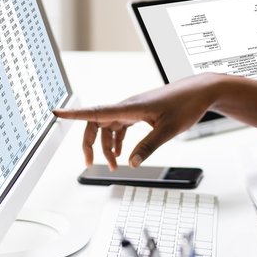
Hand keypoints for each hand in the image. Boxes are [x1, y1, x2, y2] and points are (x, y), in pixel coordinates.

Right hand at [52, 75, 218, 168]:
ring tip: (113, 165)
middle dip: (91, 143)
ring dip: (107, 146)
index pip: (96, 111)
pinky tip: (122, 153)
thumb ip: (148, 147)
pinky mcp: (140, 111)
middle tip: (91, 164)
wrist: (201, 91)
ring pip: (108, 126)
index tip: (55, 113)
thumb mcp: (169, 130)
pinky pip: (120, 126)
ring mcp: (133, 108)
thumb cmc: (187, 104)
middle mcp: (128, 106)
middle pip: (97, 123)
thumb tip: (131, 163)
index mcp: (130, 107)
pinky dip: (117, 140)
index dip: (74, 114)